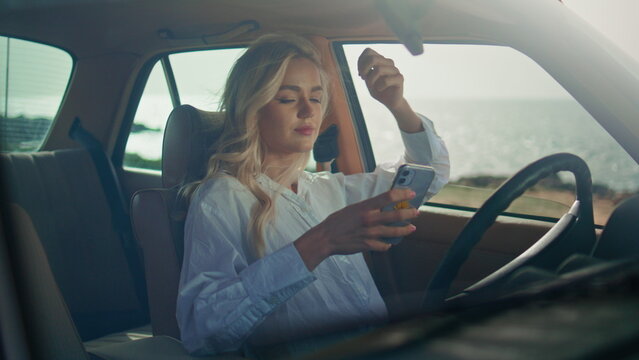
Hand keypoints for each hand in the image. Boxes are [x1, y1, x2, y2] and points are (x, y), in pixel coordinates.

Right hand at [294, 188, 418, 270]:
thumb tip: (380, 207)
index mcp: (365, 207)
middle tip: (416, 212)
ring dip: (405, 229)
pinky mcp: (368, 245)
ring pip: (394, 231)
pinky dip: (388, 244)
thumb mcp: (352, 209)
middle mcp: (370, 219)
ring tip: (411, 228)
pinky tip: (389, 243)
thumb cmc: (336, 222)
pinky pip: (384, 245)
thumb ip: (367, 208)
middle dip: (409, 213)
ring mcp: (370, 233)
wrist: (326, 238)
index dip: (402, 194)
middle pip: (396, 214)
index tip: (411, 193)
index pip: (388, 197)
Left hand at [357, 48, 423, 133]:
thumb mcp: (368, 80)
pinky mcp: (400, 78)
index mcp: (380, 60)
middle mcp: (388, 63)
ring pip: (379, 70)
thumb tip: (362, 64)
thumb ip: (365, 71)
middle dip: (364, 69)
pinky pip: (386, 80)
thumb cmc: (378, 90)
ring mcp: (395, 70)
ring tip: (374, 86)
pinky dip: (380, 86)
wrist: (390, 102)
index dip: (360, 61)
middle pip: (373, 58)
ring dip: (371, 80)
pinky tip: (381, 89)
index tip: (361, 73)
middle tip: (364, 79)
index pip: (368, 51)